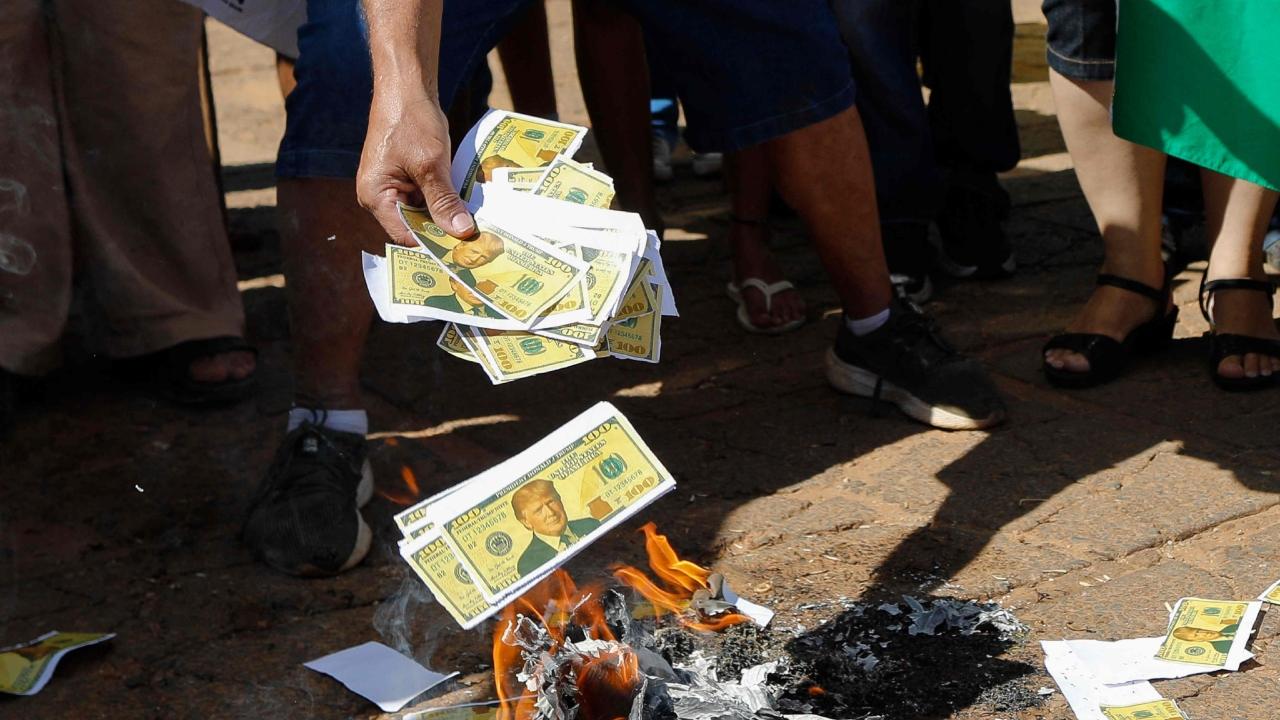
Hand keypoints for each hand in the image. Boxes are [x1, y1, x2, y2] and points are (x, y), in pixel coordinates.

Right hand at [356, 90, 475, 246]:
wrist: (407, 87)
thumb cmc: (411, 121)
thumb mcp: (431, 164)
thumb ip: (444, 200)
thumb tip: (460, 232)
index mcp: (376, 197)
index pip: (407, 236)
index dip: (435, 243)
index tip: (465, 250)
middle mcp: (380, 198)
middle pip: (416, 227)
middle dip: (444, 230)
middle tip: (479, 239)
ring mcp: (393, 188)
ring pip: (425, 213)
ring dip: (448, 214)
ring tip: (478, 223)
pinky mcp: (407, 178)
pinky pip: (427, 198)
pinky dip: (446, 199)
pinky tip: (468, 203)